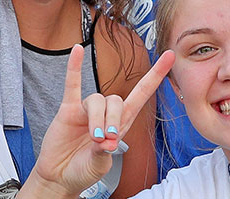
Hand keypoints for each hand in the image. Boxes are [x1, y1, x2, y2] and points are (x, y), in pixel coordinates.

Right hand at [27, 48, 175, 194]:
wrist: (60, 177)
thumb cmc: (83, 170)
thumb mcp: (99, 165)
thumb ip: (103, 153)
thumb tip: (107, 142)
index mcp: (122, 124)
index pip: (141, 94)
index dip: (155, 76)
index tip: (169, 56)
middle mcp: (106, 114)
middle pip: (117, 101)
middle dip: (113, 119)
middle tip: (106, 139)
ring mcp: (86, 110)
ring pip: (97, 100)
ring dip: (97, 118)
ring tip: (93, 137)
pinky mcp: (68, 110)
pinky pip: (72, 85)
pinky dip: (74, 68)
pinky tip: (76, 51)